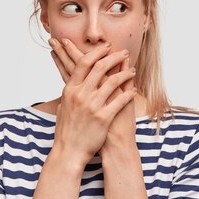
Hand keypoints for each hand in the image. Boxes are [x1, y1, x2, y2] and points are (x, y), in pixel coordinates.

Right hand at [50, 39, 136, 163]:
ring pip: (112, 82)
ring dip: (125, 73)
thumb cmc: (67, 130)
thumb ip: (70, 92)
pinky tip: (135, 89)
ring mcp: (92, 106)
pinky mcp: (103, 118)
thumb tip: (72, 79)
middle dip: (114, 57)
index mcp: (70, 90)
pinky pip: (120, 101)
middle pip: (100, 67)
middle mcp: (80, 95)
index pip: (84, 63)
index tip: (107, 46)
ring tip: (132, 70)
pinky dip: (129, 93)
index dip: (97, 52)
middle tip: (124, 52)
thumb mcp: (64, 106)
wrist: (69, 151)